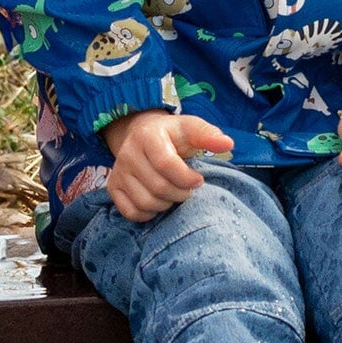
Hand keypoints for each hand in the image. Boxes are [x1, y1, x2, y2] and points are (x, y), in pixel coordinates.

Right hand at [103, 110, 233, 221]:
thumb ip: (209, 135)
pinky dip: (148, 213)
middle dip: (180, 193)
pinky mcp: (113, 187)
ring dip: (166, 204)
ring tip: (174, 193)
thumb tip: (228, 144)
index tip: (198, 180)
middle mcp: (127, 153)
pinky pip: (130, 212)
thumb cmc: (172, 134)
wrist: (142, 134)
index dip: (186, 178)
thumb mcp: (191, 128)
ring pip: (145, 202)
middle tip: (188, 189)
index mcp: (148, 136)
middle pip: (157, 187)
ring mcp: (118, 172)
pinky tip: (159, 202)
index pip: (166, 164)